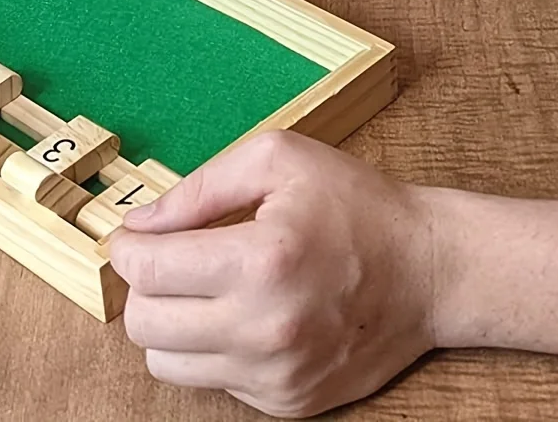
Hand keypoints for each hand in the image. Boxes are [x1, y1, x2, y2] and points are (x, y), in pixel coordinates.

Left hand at [110, 132, 438, 416]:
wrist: (429, 270)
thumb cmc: (358, 205)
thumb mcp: (281, 160)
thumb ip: (202, 187)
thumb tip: (141, 222)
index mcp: (261, 259)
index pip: (149, 270)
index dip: (128, 248)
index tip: (133, 237)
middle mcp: (264, 327)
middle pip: (145, 326)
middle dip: (146, 286)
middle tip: (170, 258)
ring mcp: (275, 374)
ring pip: (167, 364)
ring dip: (172, 323)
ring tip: (207, 288)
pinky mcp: (286, 403)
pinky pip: (213, 383)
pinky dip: (215, 348)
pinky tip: (247, 312)